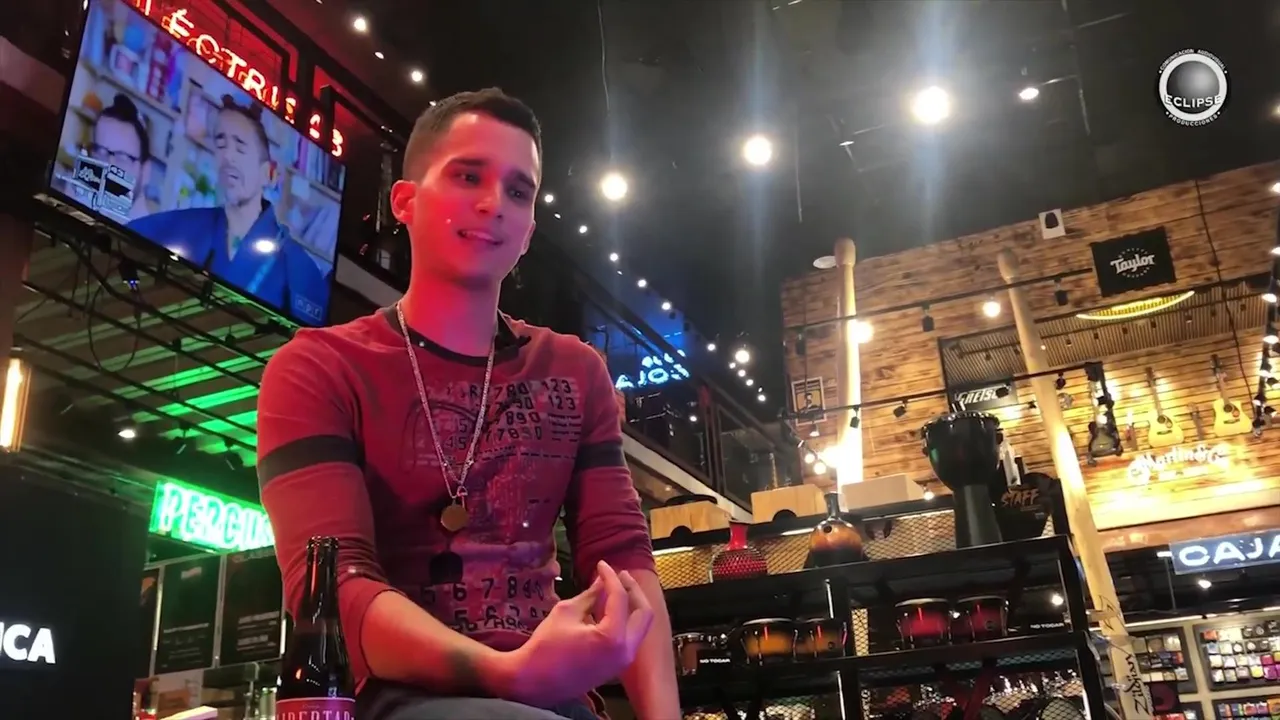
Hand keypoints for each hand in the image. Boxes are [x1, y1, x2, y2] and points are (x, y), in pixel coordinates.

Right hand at [497, 561, 653, 706]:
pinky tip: (610, 607)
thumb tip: (602, 581)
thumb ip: (590, 595)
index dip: (611, 577)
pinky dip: (624, 620)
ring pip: (639, 627)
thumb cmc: (546, 646)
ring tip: (616, 587)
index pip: (620, 598)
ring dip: (631, 605)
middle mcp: (625, 651)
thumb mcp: (567, 612)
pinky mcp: (616, 667)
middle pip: (643, 613)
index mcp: (612, 637)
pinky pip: (629, 638)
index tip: (602, 564)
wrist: (534, 682)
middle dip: (633, 590)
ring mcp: (622, 661)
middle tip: (620, 575)